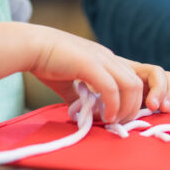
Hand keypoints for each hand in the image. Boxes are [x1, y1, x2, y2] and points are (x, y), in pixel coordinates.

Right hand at [29, 26, 169, 123]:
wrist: (31, 46)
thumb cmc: (47, 62)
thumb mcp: (70, 82)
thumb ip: (81, 96)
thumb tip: (84, 115)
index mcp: (106, 60)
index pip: (135, 79)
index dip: (136, 100)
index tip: (124, 117)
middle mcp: (108, 58)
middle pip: (138, 84)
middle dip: (135, 108)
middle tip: (120, 124)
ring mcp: (101, 58)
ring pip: (131, 85)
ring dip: (127, 108)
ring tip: (114, 121)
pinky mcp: (90, 63)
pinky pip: (111, 87)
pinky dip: (113, 104)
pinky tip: (106, 116)